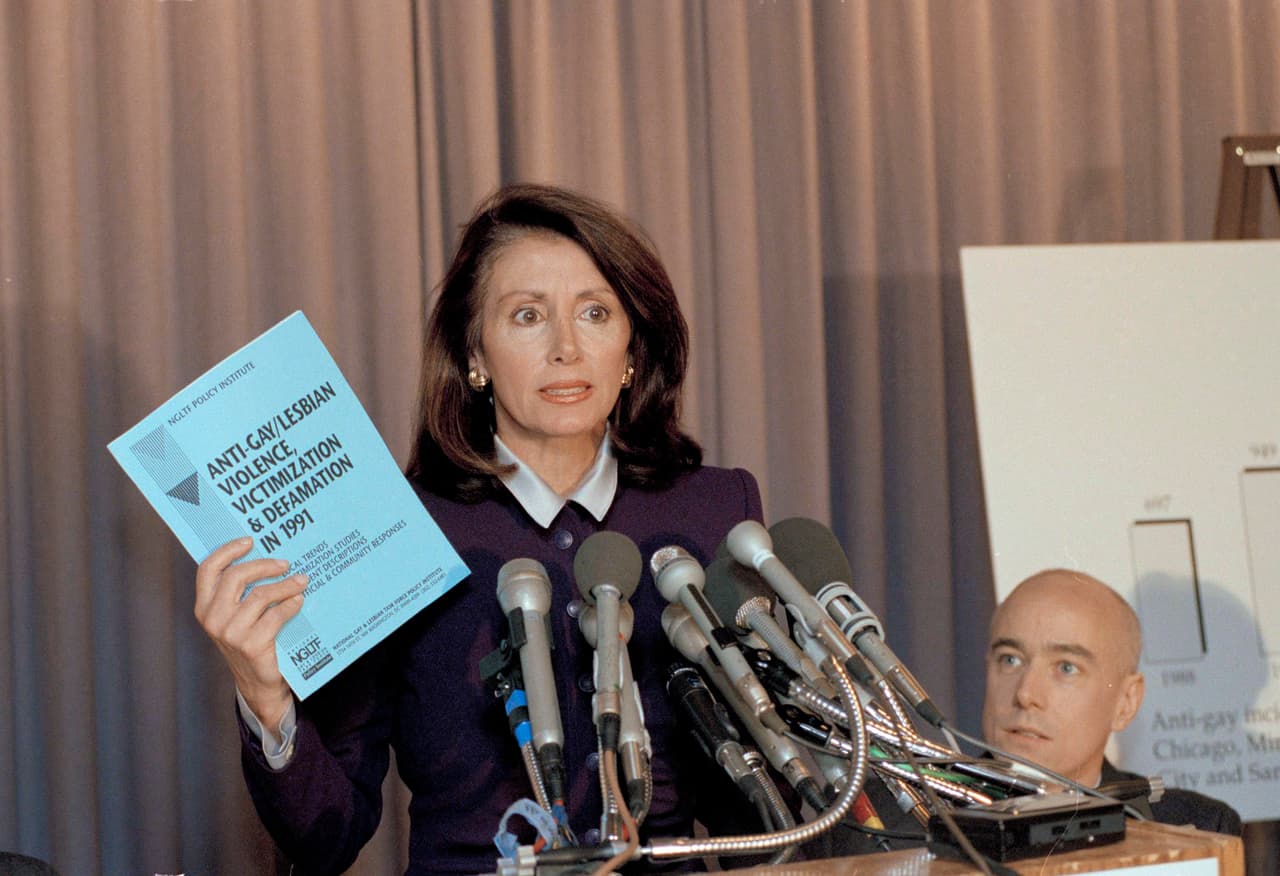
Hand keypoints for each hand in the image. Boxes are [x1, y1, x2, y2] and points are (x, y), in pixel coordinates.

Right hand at [195, 537, 306, 730]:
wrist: (257, 682)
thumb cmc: (249, 640)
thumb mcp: (236, 616)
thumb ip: (239, 592)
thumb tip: (265, 555)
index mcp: (204, 607)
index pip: (207, 570)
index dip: (228, 551)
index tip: (250, 541)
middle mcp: (213, 619)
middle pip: (236, 576)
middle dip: (264, 565)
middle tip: (285, 563)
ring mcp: (230, 632)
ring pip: (260, 594)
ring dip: (285, 585)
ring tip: (301, 581)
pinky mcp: (251, 644)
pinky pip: (276, 614)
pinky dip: (291, 604)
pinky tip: (299, 600)